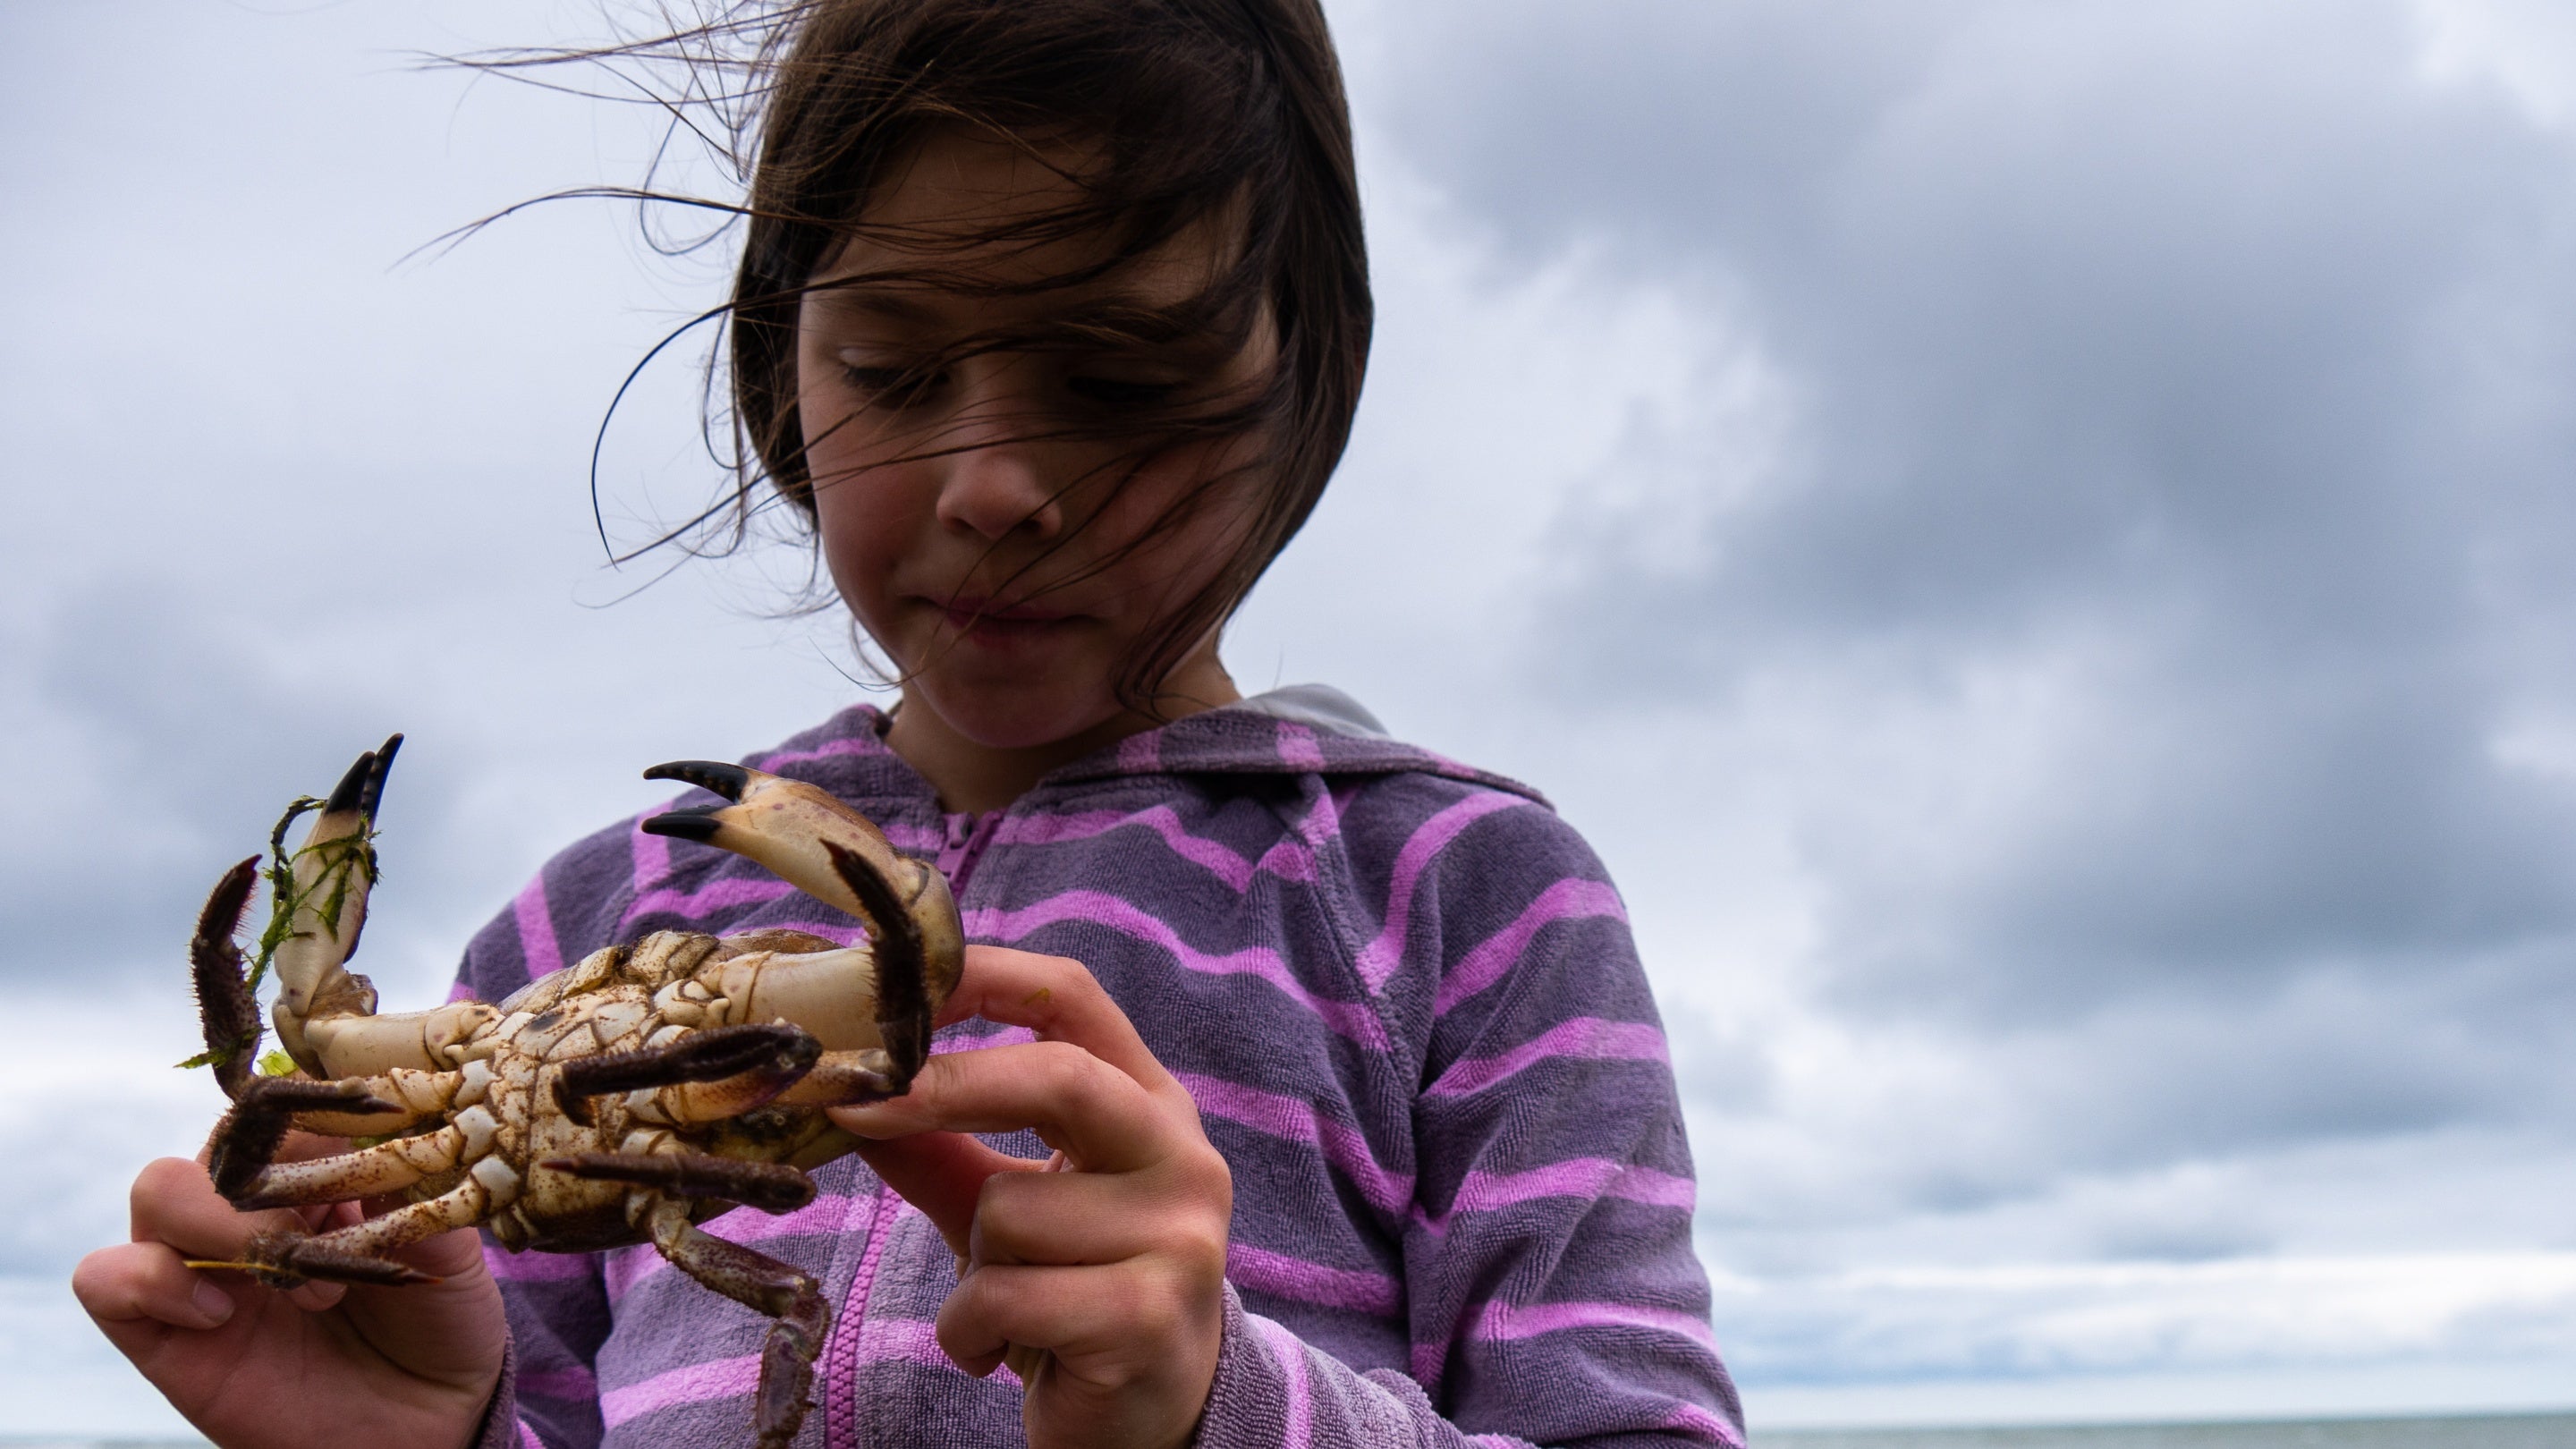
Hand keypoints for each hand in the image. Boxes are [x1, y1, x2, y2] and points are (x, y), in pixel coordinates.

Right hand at [71, 1135, 504, 1448]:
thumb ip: (421, 1190)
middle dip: (271, 1174)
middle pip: (219, 1136)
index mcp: (316, 1172)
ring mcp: (202, 1265)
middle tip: (328, 1235)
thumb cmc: (437, 1327)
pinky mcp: (164, 1333)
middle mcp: (249, 1210)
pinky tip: (222, 1312)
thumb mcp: (451, 1252)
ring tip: (296, 1285)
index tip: (372, 1125)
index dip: (317, 1108)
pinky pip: (106, 1277)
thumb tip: (397, 1130)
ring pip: (158, 1189)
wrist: (421, 1426)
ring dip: (224, 1223)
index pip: (286, 1104)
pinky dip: (154, 1279)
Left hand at [830, 946, 1232, 1448]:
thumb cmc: (1075, 1294)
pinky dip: (969, 1330)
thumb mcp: (1008, 1208)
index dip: (982, 977)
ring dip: (971, 1265)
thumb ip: (942, 1147)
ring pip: (1009, 1208)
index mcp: (1149, 1104)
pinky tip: (999, 1351)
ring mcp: (1178, 1235)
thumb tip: (846, 1090)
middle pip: (1060, 1075)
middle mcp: (1181, 1155)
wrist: (1152, 1418)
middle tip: (856, 1106)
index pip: (1072, 999)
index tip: (895, 991)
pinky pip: (1004, 1294)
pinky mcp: (1148, 1315)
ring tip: (1004, 1305)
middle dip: (946, 1088)